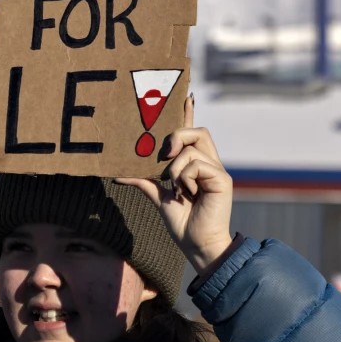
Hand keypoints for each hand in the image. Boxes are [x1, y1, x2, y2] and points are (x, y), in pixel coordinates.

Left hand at [117, 95, 234, 272]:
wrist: (197, 245)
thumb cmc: (182, 224)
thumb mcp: (159, 197)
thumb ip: (145, 181)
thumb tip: (118, 173)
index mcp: (196, 165)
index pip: (193, 134)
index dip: (189, 114)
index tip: (184, 96)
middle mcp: (209, 164)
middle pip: (198, 131)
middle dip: (177, 135)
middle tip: (164, 156)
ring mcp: (217, 171)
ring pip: (193, 147)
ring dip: (175, 167)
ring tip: (174, 187)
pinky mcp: (222, 179)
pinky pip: (197, 164)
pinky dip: (184, 177)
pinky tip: (186, 193)